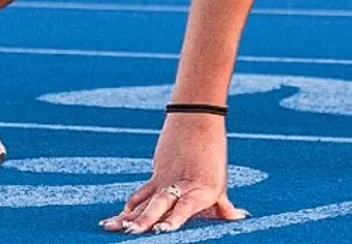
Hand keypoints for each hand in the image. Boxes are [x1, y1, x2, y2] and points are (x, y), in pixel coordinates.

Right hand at [100, 113, 247, 233]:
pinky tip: (117, 219)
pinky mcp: (155, 174)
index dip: (173, 220)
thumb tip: (239, 217)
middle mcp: (181, 186)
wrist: (196, 118)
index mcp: (202, 190)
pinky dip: (130, 206)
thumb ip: (223, 205)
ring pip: (144, 201)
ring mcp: (165, 180)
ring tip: (112, 227)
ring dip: (129, 216)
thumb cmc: (212, 153)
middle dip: (145, 220)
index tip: (162, 230)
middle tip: (131, 232)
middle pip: (159, 206)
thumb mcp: (219, 181)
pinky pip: (140, 193)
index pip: (184, 208)